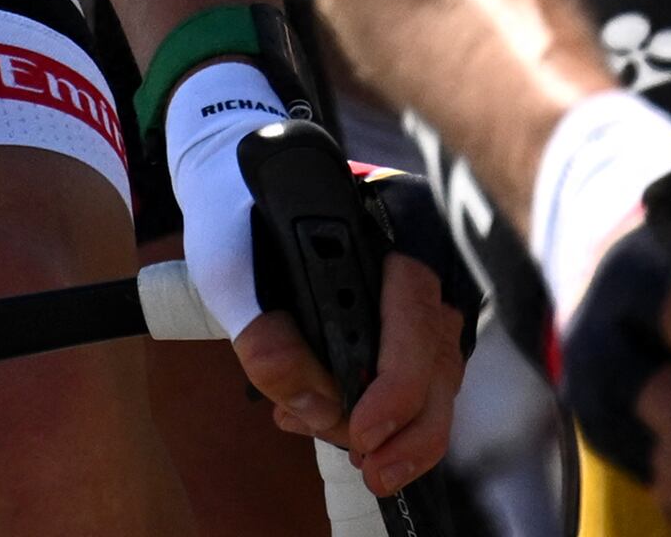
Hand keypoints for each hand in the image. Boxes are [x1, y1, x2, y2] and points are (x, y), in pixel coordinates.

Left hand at [224, 243, 464, 497]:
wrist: (240, 200)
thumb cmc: (238, 224)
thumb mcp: (231, 268)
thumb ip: (264, 335)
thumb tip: (315, 408)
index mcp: (393, 229)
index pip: (414, 318)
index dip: (396, 386)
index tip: (362, 431)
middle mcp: (426, 264)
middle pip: (439, 362)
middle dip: (406, 429)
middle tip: (371, 471)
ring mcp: (426, 297)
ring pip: (436, 382)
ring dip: (395, 432)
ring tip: (349, 454)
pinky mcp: (412, 328)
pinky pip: (417, 382)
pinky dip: (384, 416)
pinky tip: (330, 424)